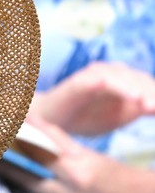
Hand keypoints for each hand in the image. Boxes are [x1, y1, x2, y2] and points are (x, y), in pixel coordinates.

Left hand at [0, 117, 154, 192]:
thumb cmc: (103, 170)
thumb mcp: (82, 151)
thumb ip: (52, 136)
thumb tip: (26, 118)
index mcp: (77, 170)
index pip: (36, 153)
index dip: (13, 144)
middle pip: (24, 175)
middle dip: (4, 162)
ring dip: (6, 181)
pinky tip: (7, 186)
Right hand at [29, 62, 154, 135]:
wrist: (49, 120)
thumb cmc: (84, 118)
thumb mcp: (117, 118)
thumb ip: (137, 110)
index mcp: (124, 80)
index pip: (147, 85)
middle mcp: (110, 73)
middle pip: (137, 79)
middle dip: (149, 93)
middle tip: (154, 109)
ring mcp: (92, 75)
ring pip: (118, 78)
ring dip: (131, 89)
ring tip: (142, 102)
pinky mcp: (76, 82)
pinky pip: (91, 81)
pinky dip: (103, 83)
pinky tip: (113, 89)